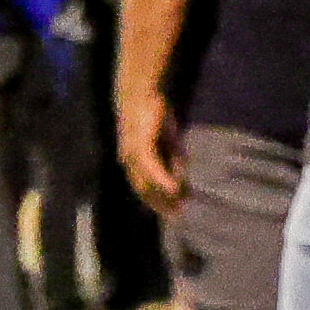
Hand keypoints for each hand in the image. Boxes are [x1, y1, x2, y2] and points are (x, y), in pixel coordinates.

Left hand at [117, 82, 185, 215]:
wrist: (142, 93)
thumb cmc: (153, 116)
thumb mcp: (167, 142)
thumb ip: (173, 160)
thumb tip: (181, 177)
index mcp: (133, 161)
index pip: (144, 188)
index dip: (157, 202)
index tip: (174, 213)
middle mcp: (129, 161)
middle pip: (143, 190)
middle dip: (161, 204)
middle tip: (178, 215)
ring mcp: (132, 154)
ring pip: (147, 181)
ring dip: (164, 196)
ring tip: (179, 207)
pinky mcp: (139, 144)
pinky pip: (151, 167)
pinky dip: (162, 179)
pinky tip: (174, 189)